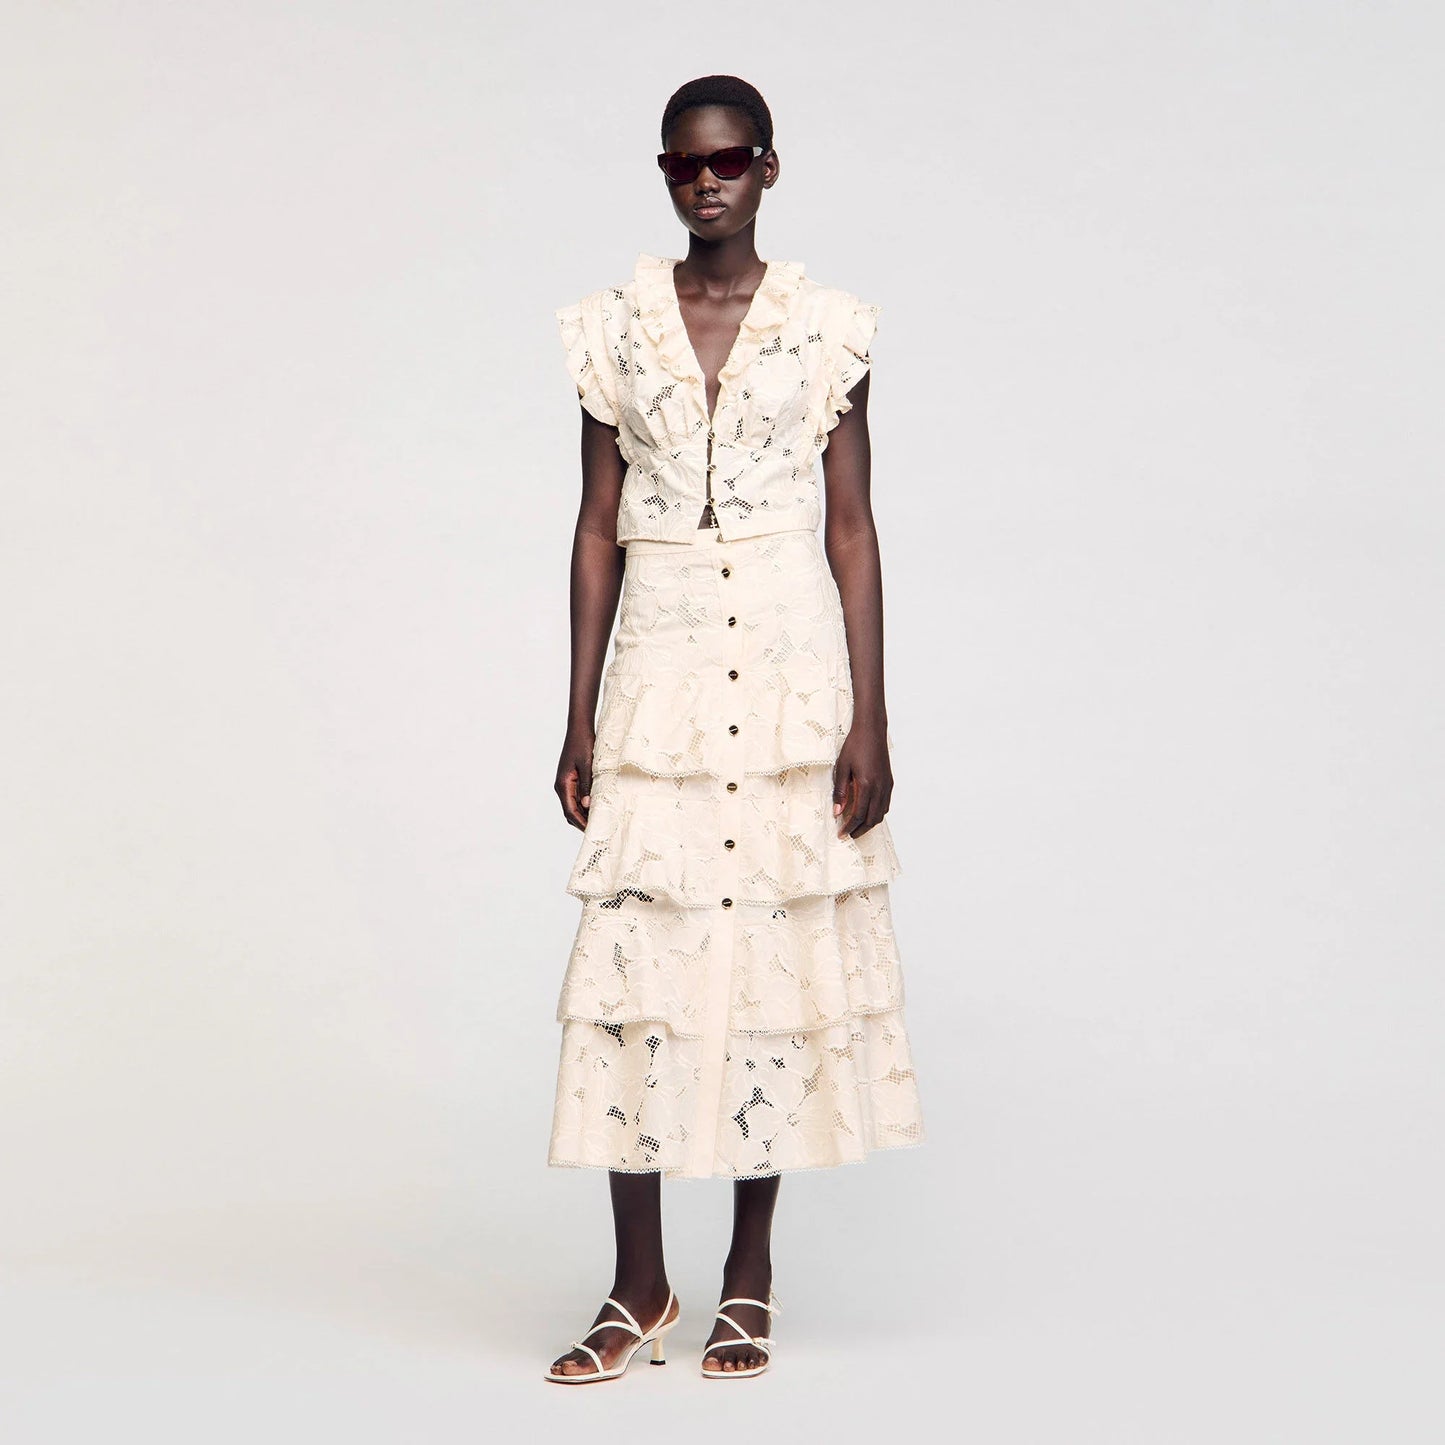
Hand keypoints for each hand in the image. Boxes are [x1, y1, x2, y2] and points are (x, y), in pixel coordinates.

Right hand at [555, 725, 595, 829]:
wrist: (579, 729)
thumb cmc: (583, 744)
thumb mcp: (588, 765)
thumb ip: (587, 786)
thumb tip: (587, 806)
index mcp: (563, 784)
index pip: (570, 811)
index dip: (581, 823)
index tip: (592, 831)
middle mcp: (562, 786)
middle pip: (570, 812)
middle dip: (582, 822)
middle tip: (598, 830)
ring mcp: (566, 784)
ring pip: (573, 806)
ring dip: (584, 815)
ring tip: (599, 821)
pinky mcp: (572, 780)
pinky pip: (577, 798)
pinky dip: (585, 805)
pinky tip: (597, 807)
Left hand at [833, 721, 891, 838]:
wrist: (872, 730)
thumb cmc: (855, 746)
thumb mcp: (842, 767)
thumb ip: (840, 791)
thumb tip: (837, 812)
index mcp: (866, 785)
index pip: (858, 815)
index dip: (849, 827)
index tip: (841, 834)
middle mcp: (880, 788)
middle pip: (872, 819)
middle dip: (860, 830)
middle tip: (848, 834)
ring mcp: (887, 786)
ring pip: (881, 814)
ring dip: (869, 823)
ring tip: (857, 826)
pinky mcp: (889, 782)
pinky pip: (885, 805)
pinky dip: (877, 813)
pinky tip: (867, 812)